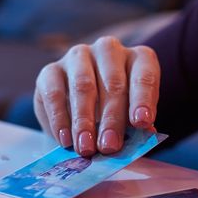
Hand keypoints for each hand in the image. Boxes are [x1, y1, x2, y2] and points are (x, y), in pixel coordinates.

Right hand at [33, 36, 159, 156]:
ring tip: (86, 147)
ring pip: (82, 85)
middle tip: (110, 146)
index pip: (145, 75)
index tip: (142, 122)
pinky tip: (66, 140)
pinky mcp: (51, 70)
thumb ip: (138, 126)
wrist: (81, 109)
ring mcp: (79, 56)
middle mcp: (109, 50)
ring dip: (84, 120)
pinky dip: (60, 120)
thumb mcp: (131, 118)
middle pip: (113, 82)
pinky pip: (54, 93)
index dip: (143, 99)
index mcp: (138, 58)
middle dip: (112, 118)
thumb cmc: (116, 111)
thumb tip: (146, 134)